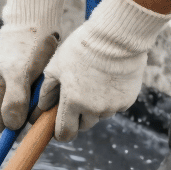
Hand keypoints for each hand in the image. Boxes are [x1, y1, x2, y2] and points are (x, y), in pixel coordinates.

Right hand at [0, 0, 63, 131]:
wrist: (38, 21)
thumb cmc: (25, 46)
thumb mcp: (19, 74)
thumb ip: (14, 101)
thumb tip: (12, 127)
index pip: (0, 120)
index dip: (14, 129)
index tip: (30, 133)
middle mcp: (3, 86)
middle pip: (15, 114)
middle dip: (29, 116)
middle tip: (43, 112)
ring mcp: (16, 80)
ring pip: (28, 105)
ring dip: (38, 105)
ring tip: (48, 96)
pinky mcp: (30, 74)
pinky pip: (36, 94)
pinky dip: (44, 95)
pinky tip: (51, 88)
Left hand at [37, 0, 170, 140]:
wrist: (117, 36)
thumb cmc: (82, 48)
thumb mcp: (56, 65)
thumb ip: (48, 90)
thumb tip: (43, 107)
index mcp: (73, 102)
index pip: (65, 132)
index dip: (60, 133)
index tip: (58, 128)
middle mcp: (93, 109)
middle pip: (84, 125)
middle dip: (78, 116)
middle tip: (77, 96)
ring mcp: (112, 106)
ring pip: (100, 115)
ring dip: (95, 106)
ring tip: (94, 82)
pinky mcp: (127, 100)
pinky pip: (115, 106)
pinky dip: (111, 98)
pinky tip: (109, 79)